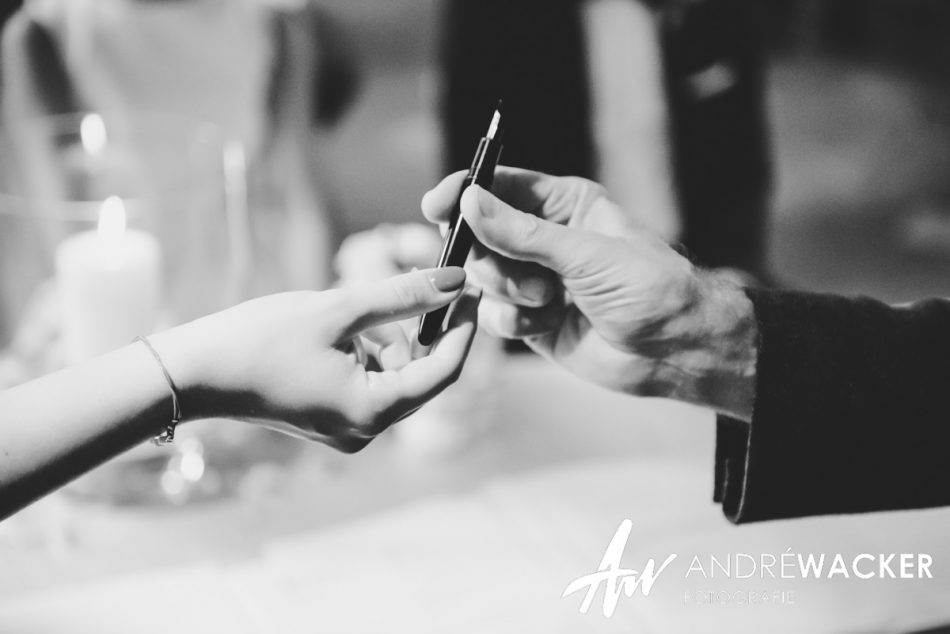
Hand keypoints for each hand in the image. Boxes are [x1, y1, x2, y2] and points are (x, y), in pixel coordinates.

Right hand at [151, 268, 479, 451]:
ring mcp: (347, 429)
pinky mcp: (330, 420)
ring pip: (391, 373)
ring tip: (337, 318)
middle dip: (409, 330)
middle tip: (394, 290)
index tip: (469, 289)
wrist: (194, 373)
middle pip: (416, 372)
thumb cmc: (260, 340)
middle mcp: (366, 431)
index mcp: (373, 412)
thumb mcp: (338, 310)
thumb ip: (403, 296)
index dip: (461, 329)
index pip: (443, 372)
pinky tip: (326, 336)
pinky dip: (360, 353)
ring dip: (379, 339)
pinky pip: (366, 382)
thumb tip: (456, 280)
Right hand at [421, 168, 755, 419]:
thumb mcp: (586, 254)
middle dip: (493, 256)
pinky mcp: (531, 319)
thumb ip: (522, 233)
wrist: (674, 350)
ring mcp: (535, 279)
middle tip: (520, 273)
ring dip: (510, 290)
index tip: (438, 205)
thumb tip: (469, 201)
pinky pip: (494, 314)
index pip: (500, 187)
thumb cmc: (649, 288)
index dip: (466, 192)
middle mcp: (544, 239)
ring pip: (484, 277)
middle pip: (481, 235)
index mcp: (564, 205)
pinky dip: (514, 320)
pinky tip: (547, 323)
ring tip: (549, 300)